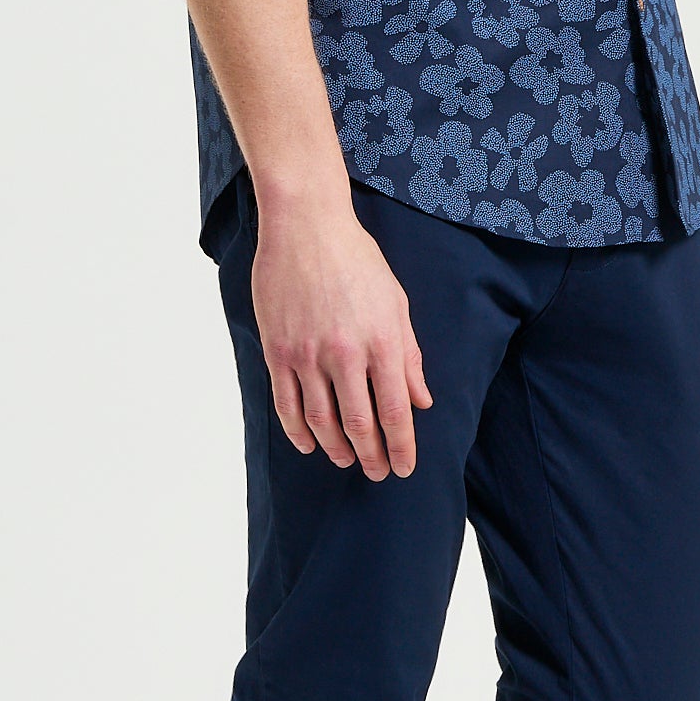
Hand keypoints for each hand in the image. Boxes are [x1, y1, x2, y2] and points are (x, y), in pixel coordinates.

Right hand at [251, 194, 432, 477]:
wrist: (306, 226)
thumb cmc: (357, 261)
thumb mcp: (396, 305)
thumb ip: (409, 357)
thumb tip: (422, 401)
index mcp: (382, 341)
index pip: (395, 412)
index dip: (401, 447)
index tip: (405, 467)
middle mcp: (346, 353)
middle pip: (360, 424)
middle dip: (372, 457)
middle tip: (379, 474)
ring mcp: (307, 354)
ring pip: (322, 420)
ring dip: (337, 449)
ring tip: (346, 461)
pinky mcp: (278, 350)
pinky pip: (287, 403)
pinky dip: (298, 431)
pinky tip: (310, 444)